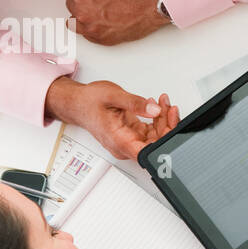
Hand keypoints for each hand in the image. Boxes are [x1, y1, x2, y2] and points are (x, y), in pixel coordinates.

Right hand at [45, 77, 179, 160]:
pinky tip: (156, 106)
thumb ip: (136, 104)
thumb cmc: (89, 101)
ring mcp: (128, 141)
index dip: (163, 142)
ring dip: (163, 120)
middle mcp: (123, 145)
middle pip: (154, 144)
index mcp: (118, 141)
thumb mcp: (113, 96)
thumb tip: (155, 109)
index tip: (171, 126)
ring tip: (163, 103)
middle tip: (169, 108)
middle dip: (167, 126)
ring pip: (154, 137)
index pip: (147, 152)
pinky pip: (149, 131)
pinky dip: (156, 119)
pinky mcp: (131, 135)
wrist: (76, 102)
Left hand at [66, 0, 169, 44]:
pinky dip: (93, 29)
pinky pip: (89, 36)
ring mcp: (92, 29)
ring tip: (94, 13)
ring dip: (82, 17)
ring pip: (76, 24)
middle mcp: (82, 13)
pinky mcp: (103, 40)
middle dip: (82, 1)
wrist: (151, 5)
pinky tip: (101, 23)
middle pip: (72, 6)